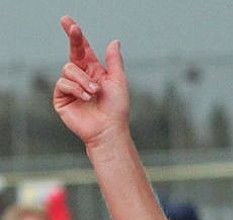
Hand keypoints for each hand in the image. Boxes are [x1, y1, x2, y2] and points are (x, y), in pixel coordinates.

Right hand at [53, 16, 129, 148]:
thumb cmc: (117, 109)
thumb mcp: (118, 82)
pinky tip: (86, 98)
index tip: (69, 22)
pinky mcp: (61, 98)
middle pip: (72, 53)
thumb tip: (114, 41)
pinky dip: (76, 89)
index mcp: (94, 71)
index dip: (76, 36)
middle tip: (73, 28)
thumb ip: (114, 61)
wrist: (109, 130)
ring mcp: (70, 87)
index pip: (83, 50)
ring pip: (69, 69)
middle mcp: (81, 77)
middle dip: (73, 39)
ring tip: (94, 92)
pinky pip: (63, 84)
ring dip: (83, 79)